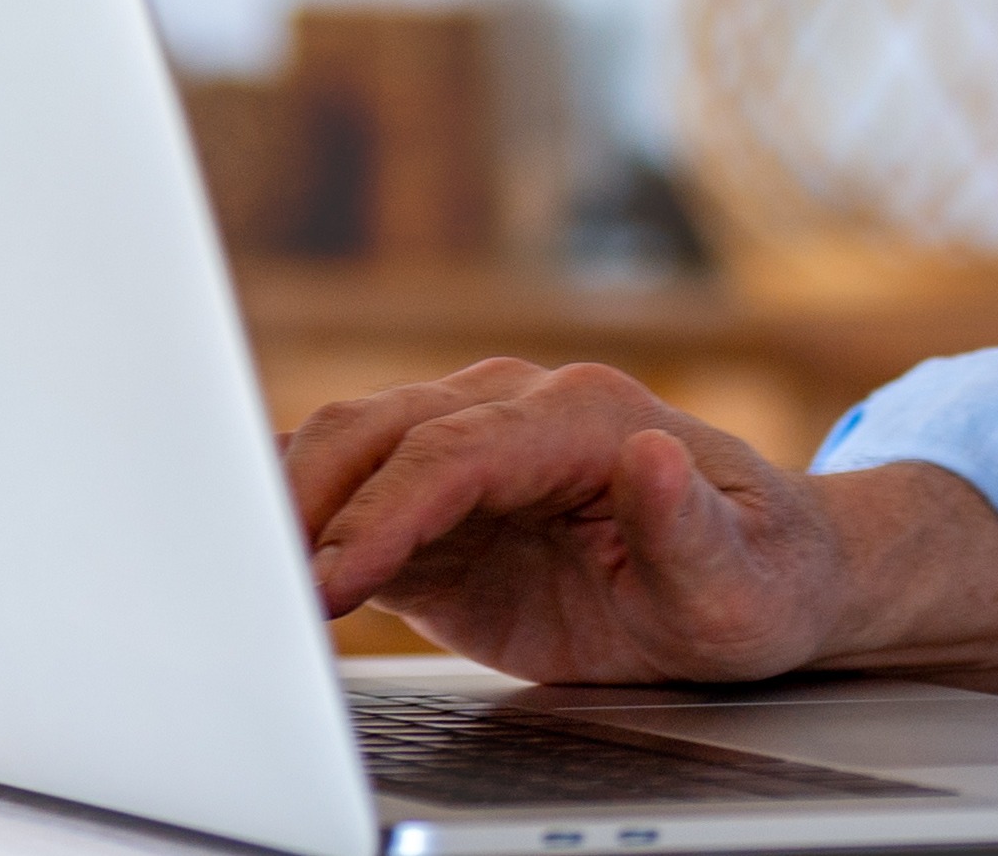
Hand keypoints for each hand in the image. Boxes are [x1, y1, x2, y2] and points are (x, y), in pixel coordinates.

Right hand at [284, 358, 997, 698]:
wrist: (764, 573)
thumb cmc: (762, 574)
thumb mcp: (747, 580)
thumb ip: (691, 527)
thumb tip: (647, 457)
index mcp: (586, 416)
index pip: (456, 453)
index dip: (383, 512)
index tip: (331, 577)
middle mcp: (518, 411)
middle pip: (377, 433)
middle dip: (303, 503)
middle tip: (252, 587)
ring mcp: (472, 449)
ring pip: (345, 450)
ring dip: (283, 508)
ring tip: (233, 582)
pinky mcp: (444, 505)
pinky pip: (350, 497)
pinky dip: (296, 528)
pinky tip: (260, 575)